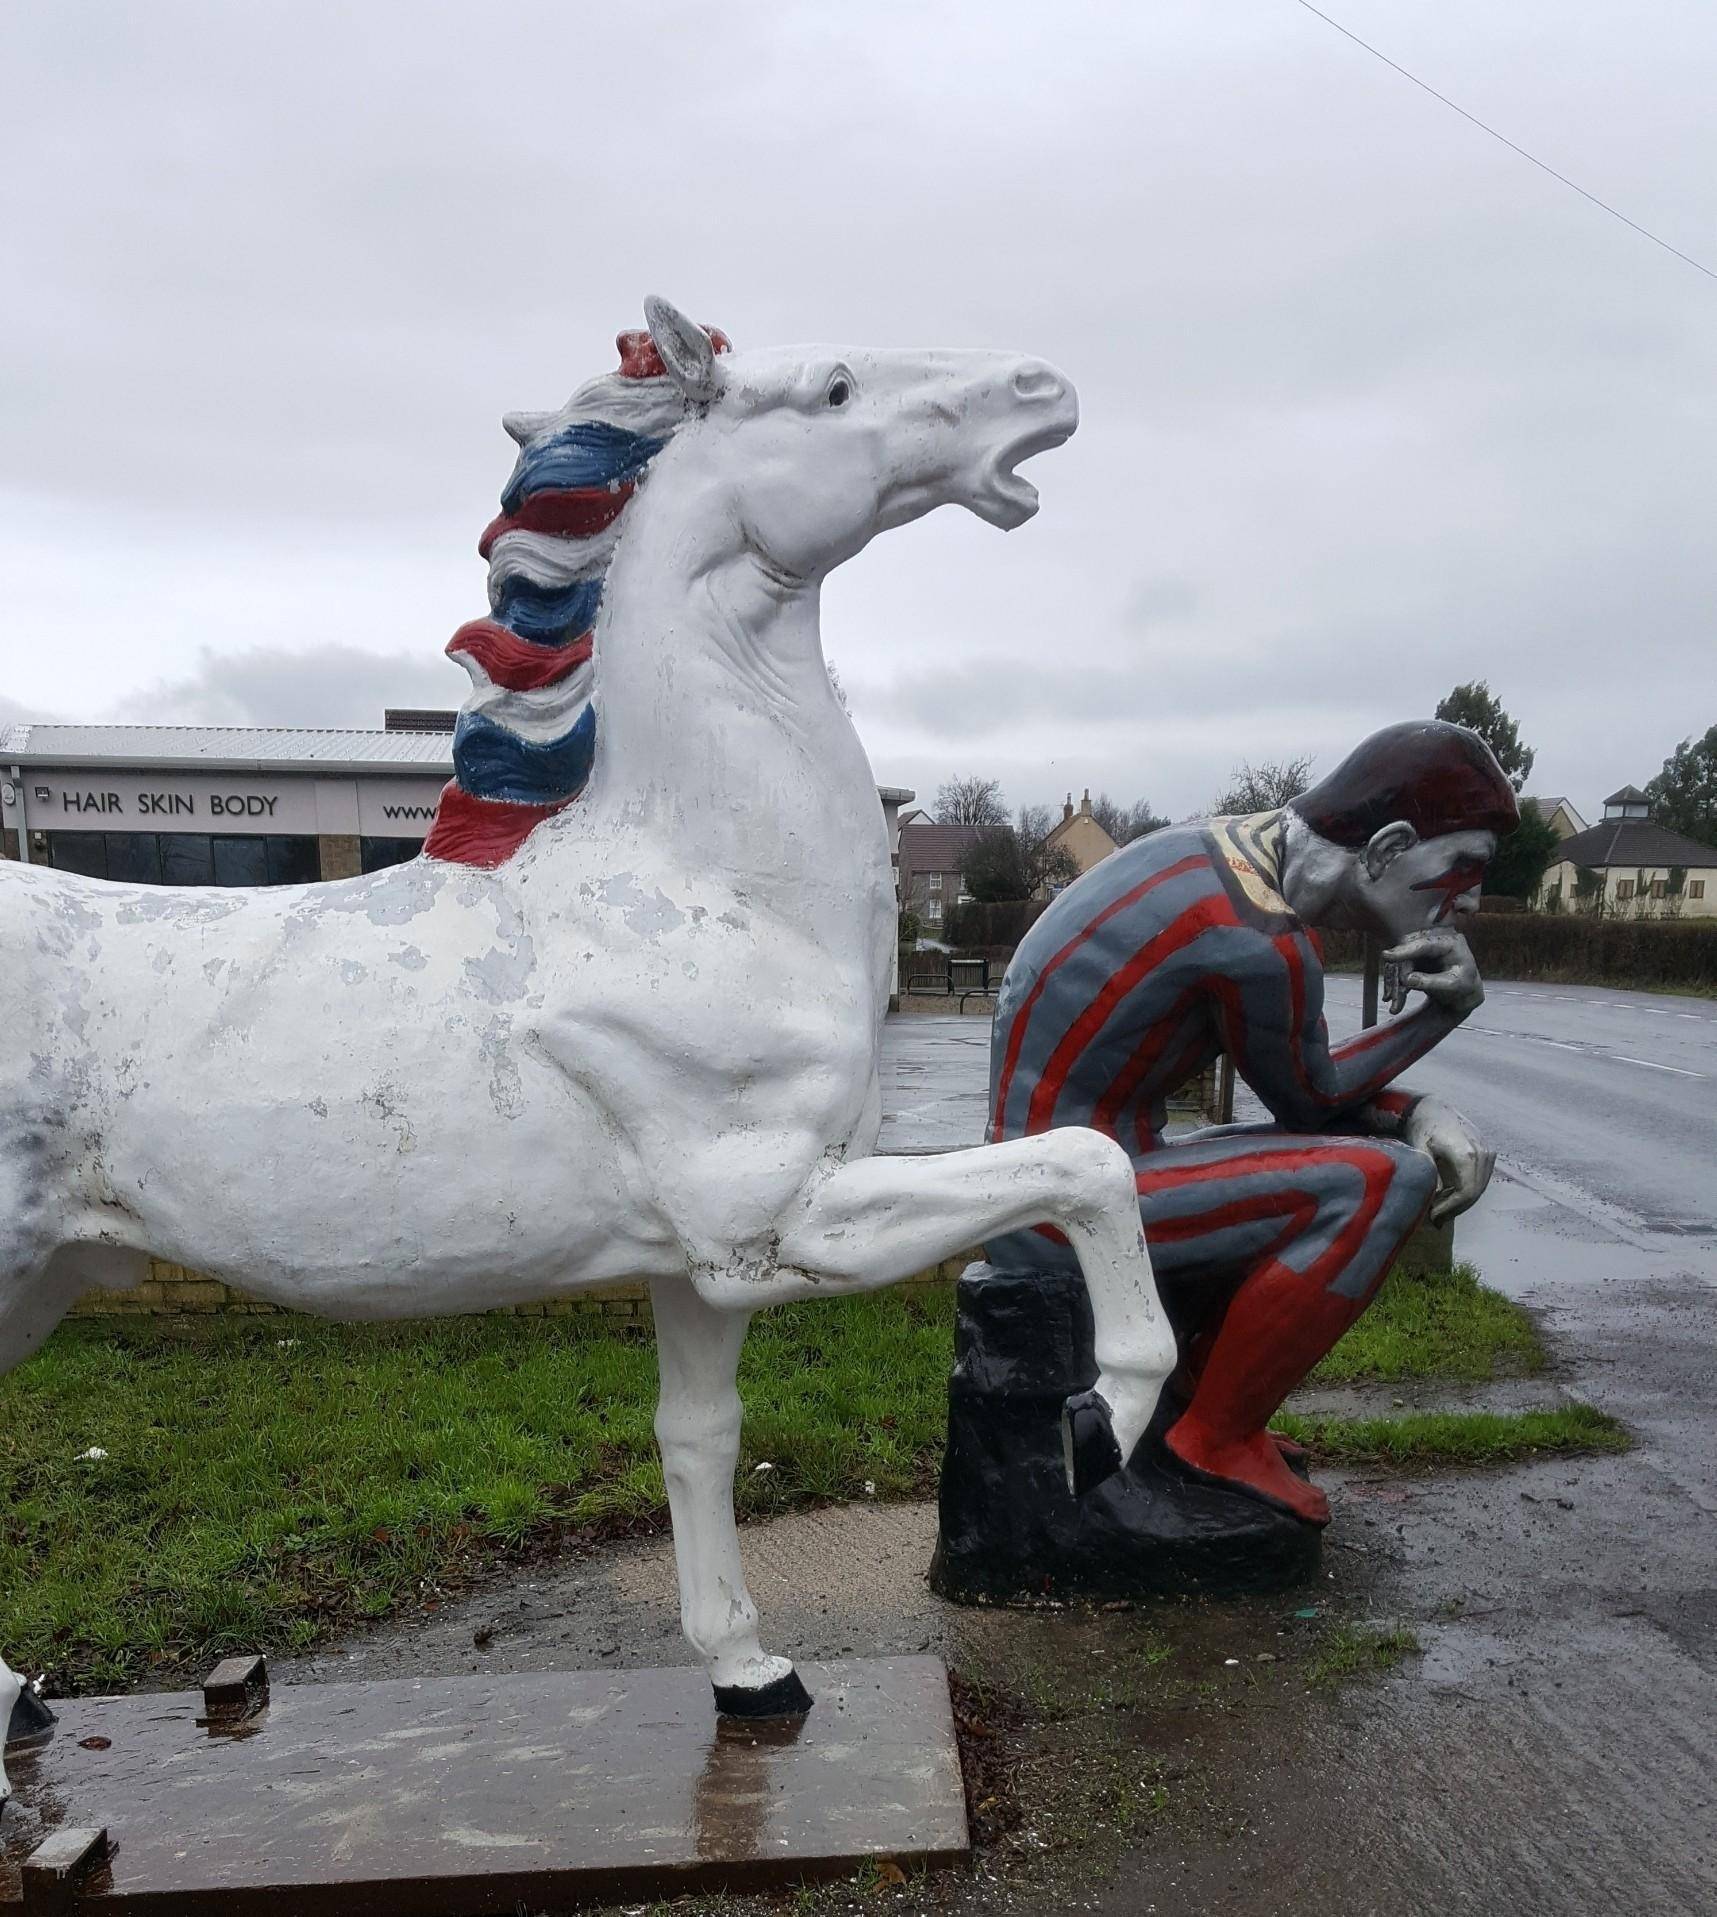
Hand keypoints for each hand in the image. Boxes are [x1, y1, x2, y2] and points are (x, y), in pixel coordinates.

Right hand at [1381, 930, 1482, 1017]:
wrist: (1463, 991)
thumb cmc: (1462, 986)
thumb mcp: (1452, 986)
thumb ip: (1430, 982)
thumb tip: (1406, 979)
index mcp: (1450, 943)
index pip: (1425, 945)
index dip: (1405, 950)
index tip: (1387, 956)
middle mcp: (1435, 940)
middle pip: (1407, 952)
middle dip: (1397, 974)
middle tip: (1392, 997)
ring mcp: (1423, 947)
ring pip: (1399, 959)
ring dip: (1393, 980)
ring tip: (1394, 1002)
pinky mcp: (1414, 956)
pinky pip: (1398, 966)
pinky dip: (1395, 981)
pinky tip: (1394, 997)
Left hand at [1400, 1095, 1494, 1222]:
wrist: (1434, 1110)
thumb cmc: (1423, 1130)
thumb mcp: (1421, 1154)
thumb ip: (1431, 1177)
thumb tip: (1436, 1201)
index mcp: (1466, 1154)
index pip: (1466, 1192)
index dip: (1451, 1208)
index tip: (1433, 1217)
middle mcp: (1482, 1154)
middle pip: (1475, 1193)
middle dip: (1455, 1209)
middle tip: (1435, 1219)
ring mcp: (1488, 1153)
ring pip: (1479, 1188)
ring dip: (1461, 1202)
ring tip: (1440, 1209)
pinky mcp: (1489, 1153)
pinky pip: (1481, 1180)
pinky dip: (1466, 1191)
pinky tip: (1449, 1196)